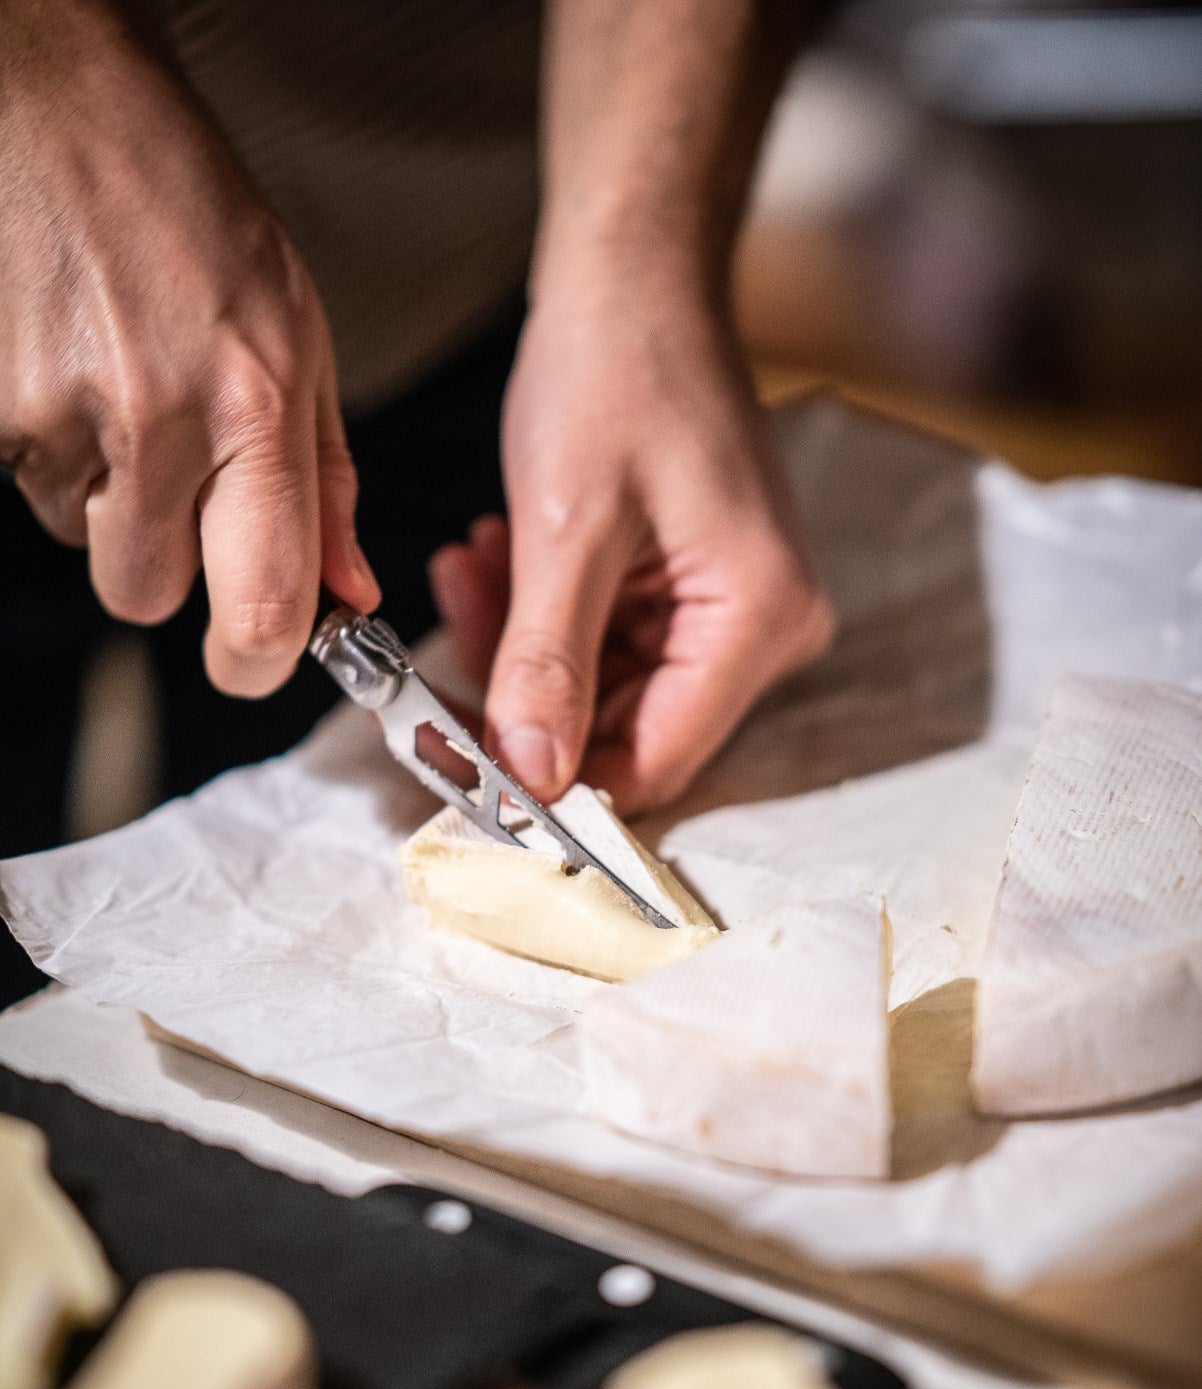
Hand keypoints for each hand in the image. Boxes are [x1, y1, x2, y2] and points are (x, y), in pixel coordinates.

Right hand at [0, 1, 376, 695]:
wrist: (62, 103)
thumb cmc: (192, 213)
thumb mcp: (299, 334)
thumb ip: (325, 478)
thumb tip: (346, 593)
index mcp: (258, 408)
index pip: (263, 607)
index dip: (253, 662)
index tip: (251, 659)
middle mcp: (162, 421)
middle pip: (146, 597)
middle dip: (156, 560)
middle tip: (167, 476)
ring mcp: (60, 412)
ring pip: (82, 537)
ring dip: (101, 492)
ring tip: (117, 383)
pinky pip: (27, 481)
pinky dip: (47, 444)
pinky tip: (67, 362)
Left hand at [430, 273, 830, 813]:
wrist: (635, 279)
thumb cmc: (616, 369)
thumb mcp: (567, 528)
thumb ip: (547, 662)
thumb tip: (528, 778)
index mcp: (757, 618)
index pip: (654, 761)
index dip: (555, 780)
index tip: (460, 764)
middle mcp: (764, 630)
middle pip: (626, 732)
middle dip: (524, 696)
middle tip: (445, 640)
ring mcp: (730, 614)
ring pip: (603, 693)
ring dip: (522, 645)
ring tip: (476, 565)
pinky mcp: (693, 594)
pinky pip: (605, 646)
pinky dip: (541, 615)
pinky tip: (497, 555)